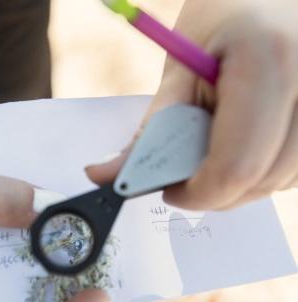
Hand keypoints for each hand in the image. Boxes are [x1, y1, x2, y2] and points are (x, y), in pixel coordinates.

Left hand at [86, 0, 297, 209]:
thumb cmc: (221, 19)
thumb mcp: (180, 67)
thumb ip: (151, 129)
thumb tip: (110, 175)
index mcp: (267, 61)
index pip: (235, 166)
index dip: (198, 193)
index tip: (172, 192)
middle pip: (260, 179)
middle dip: (215, 191)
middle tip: (185, 178)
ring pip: (280, 180)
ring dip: (237, 183)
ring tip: (212, 154)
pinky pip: (295, 169)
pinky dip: (261, 172)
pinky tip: (241, 146)